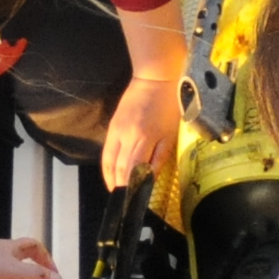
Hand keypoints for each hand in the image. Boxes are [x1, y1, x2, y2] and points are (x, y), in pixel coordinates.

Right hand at [99, 70, 185, 191]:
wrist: (155, 77)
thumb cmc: (169, 104)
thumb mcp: (171, 132)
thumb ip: (160, 156)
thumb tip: (150, 178)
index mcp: (144, 138)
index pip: (134, 169)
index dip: (132, 187)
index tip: (134, 201)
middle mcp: (126, 136)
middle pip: (120, 168)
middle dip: (121, 186)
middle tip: (125, 201)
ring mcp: (116, 130)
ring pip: (110, 161)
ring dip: (112, 179)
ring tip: (117, 192)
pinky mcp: (112, 126)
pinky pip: (107, 151)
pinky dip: (108, 166)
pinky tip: (111, 175)